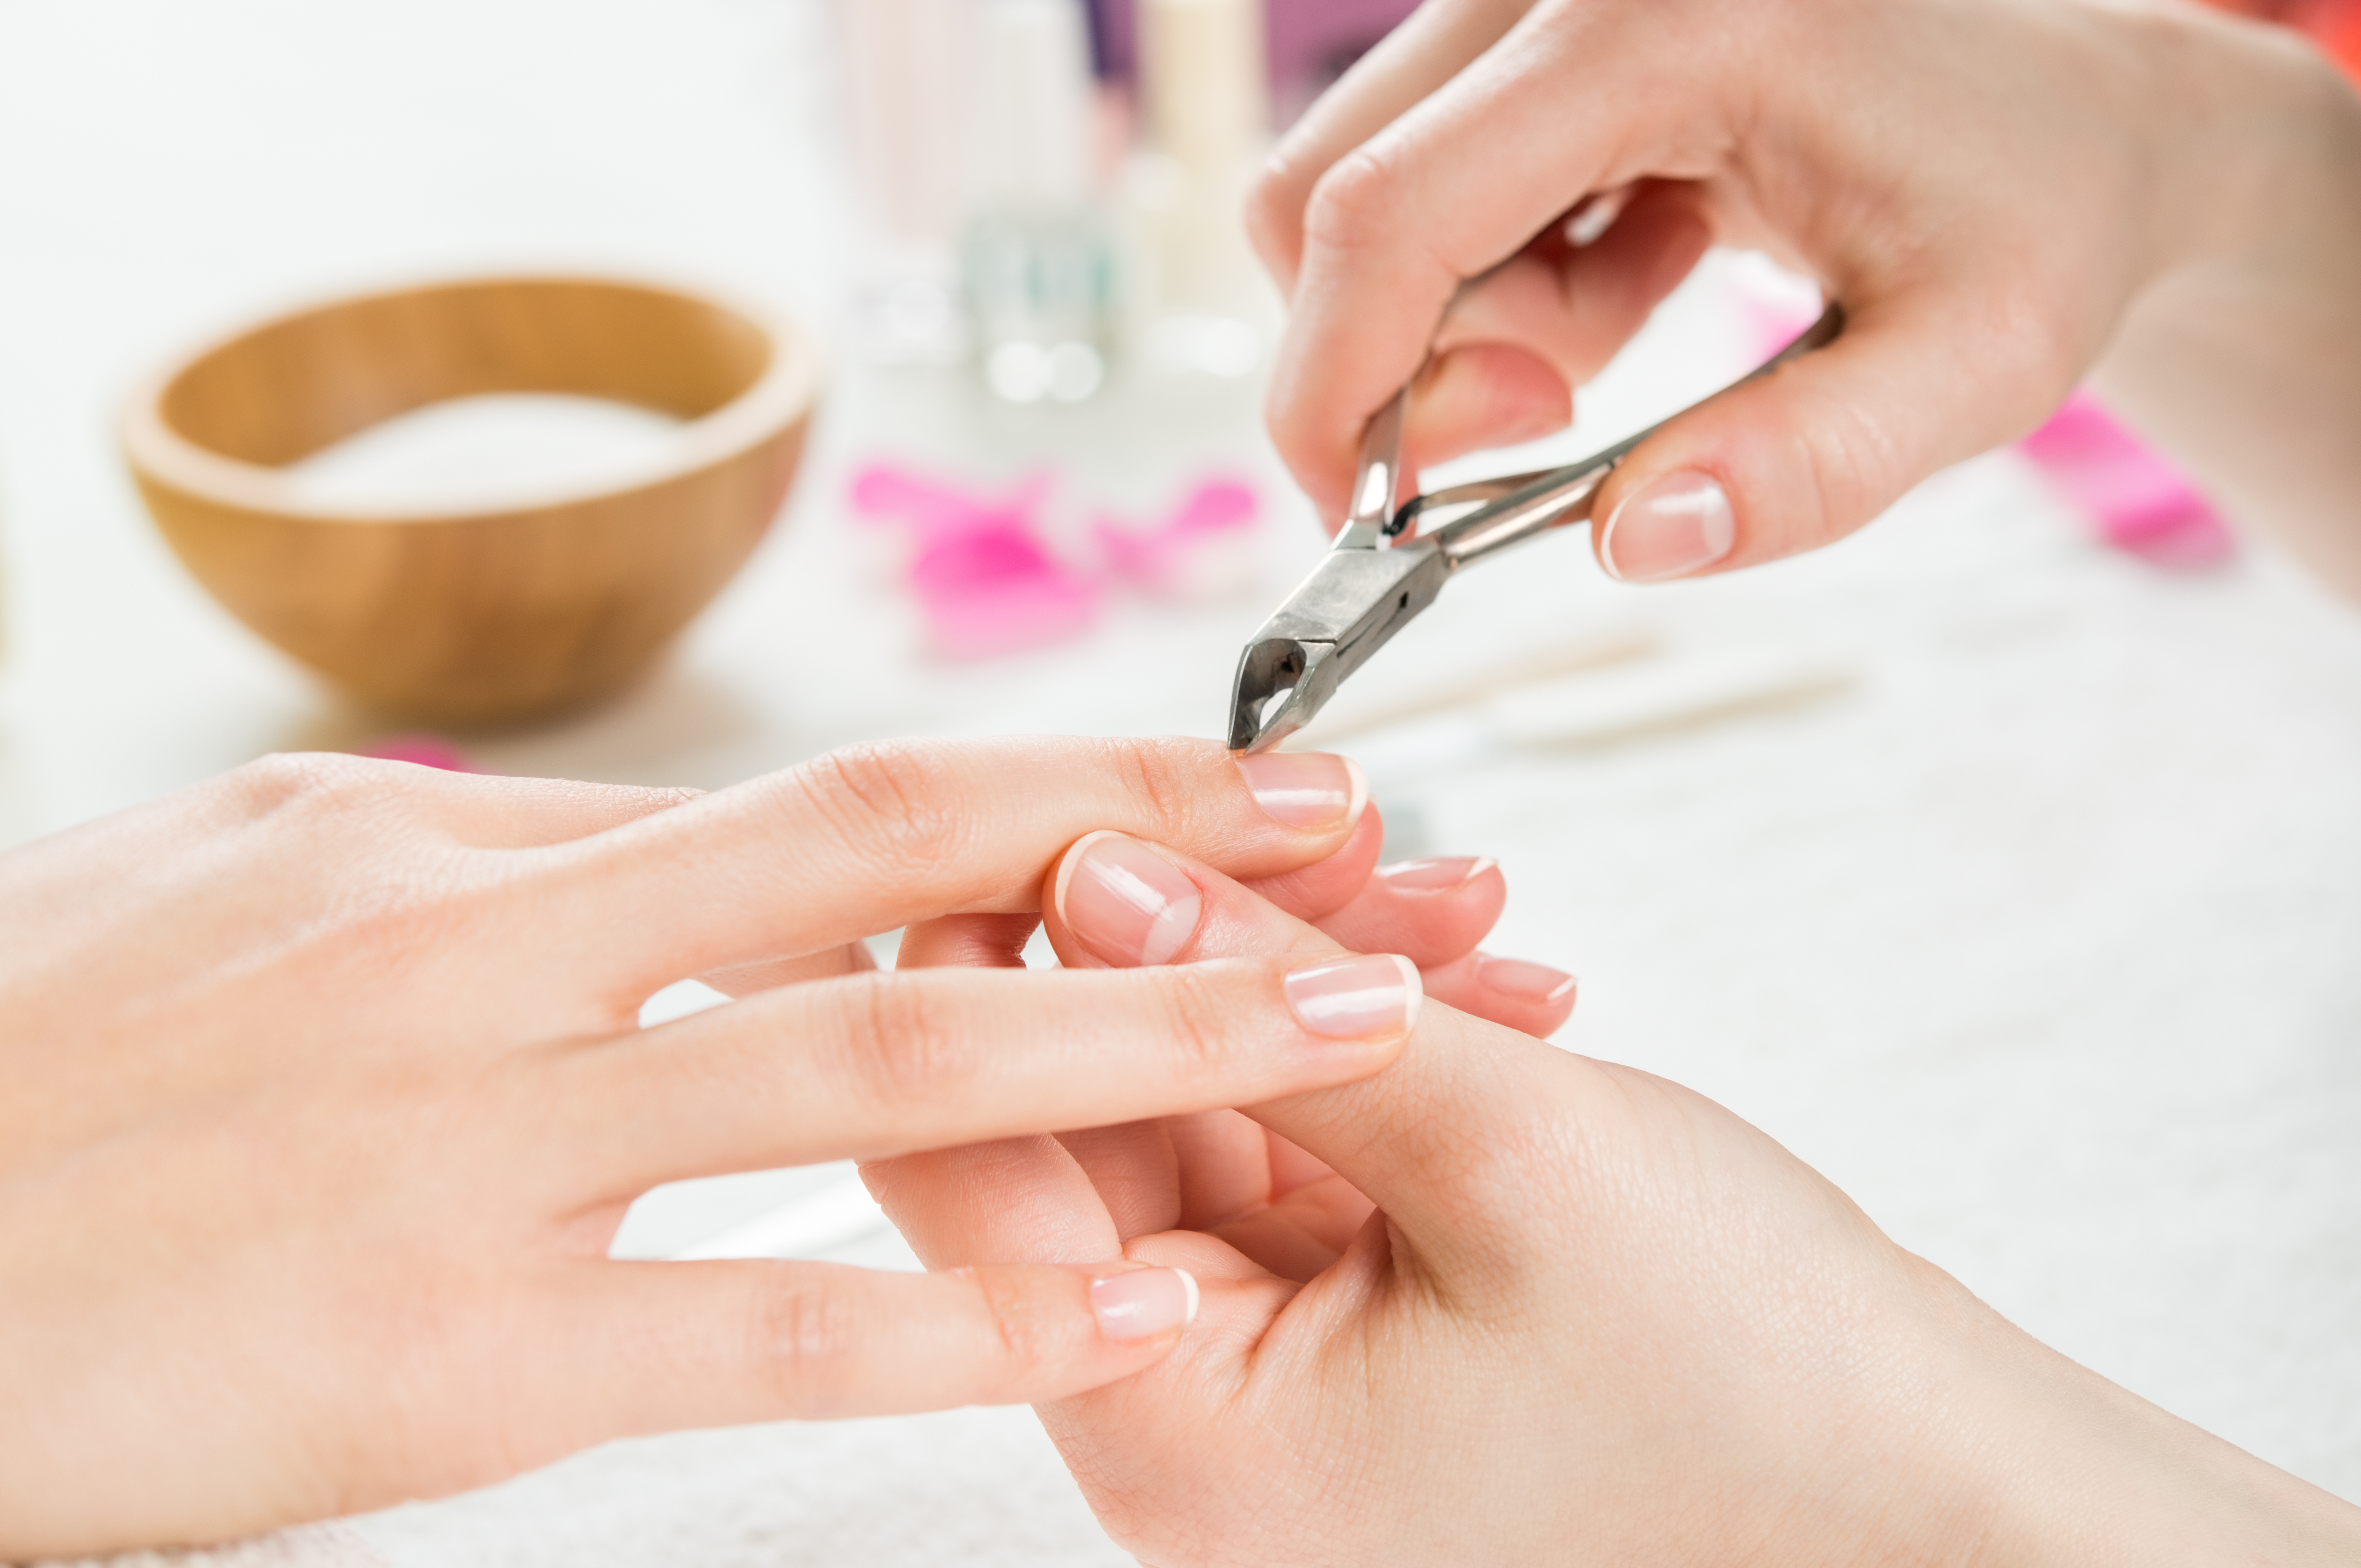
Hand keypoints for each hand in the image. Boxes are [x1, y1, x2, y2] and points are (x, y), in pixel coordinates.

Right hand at [0, 737, 1421, 1556]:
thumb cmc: (34, 1078)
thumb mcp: (248, 903)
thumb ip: (467, 883)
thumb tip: (625, 859)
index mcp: (450, 850)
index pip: (817, 808)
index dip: (1052, 782)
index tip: (1220, 774)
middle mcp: (488, 959)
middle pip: (889, 868)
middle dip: (1150, 845)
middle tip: (1366, 837)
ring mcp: (477, 1151)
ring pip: (870, 1072)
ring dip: (1129, 1046)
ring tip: (1339, 1028)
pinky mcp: (446, 1351)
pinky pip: (755, 1329)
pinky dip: (957, 1326)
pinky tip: (1126, 1316)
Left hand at [872, 833, 2360, 1563]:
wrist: (1942, 1500)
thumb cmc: (1757, 1392)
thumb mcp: (1502, 1150)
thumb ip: (1278, 1004)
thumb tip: (1100, 877)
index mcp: (1179, 1440)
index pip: (974, 1169)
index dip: (1007, 971)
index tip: (1088, 821)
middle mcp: (1202, 1421)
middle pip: (1103, 1121)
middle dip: (1213, 947)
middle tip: (1319, 825)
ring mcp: (1286, 1371)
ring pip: (1223, 1108)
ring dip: (1323, 977)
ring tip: (1451, 889)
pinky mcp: (1367, 1324)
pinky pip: (1317, 1146)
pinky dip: (1386, 1049)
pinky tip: (1484, 976)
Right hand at [1249, 0, 2360, 592]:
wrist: (2082, 118)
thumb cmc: (2042, 215)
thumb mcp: (1975, 363)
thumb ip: (1813, 465)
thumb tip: (1628, 539)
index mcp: (1669, 24)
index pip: (1384, 213)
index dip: (1332, 389)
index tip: (1367, 522)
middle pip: (1324, 195)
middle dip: (1395, 358)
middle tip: (1555, 416)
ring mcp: (1540, 1)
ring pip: (1358, 200)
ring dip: (1464, 320)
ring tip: (1630, 325)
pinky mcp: (1533, 41)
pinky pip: (1420, 189)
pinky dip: (1498, 278)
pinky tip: (1632, 267)